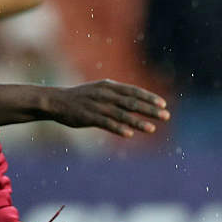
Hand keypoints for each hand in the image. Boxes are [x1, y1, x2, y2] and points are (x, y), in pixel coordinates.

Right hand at [50, 80, 169, 136]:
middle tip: (166, 116)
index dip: (149, 97)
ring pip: (122, 115)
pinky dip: (118, 128)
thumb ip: (117, 95)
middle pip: (132, 102)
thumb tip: (137, 101)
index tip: (164, 104)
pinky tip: (129, 134)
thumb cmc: (82, 97)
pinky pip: (106, 123)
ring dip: (138, 122)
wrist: (55, 101)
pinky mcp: (88, 117)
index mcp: (109, 86)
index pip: (134, 91)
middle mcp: (105, 95)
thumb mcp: (100, 90)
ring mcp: (97, 106)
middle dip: (150, 110)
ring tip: (152, 129)